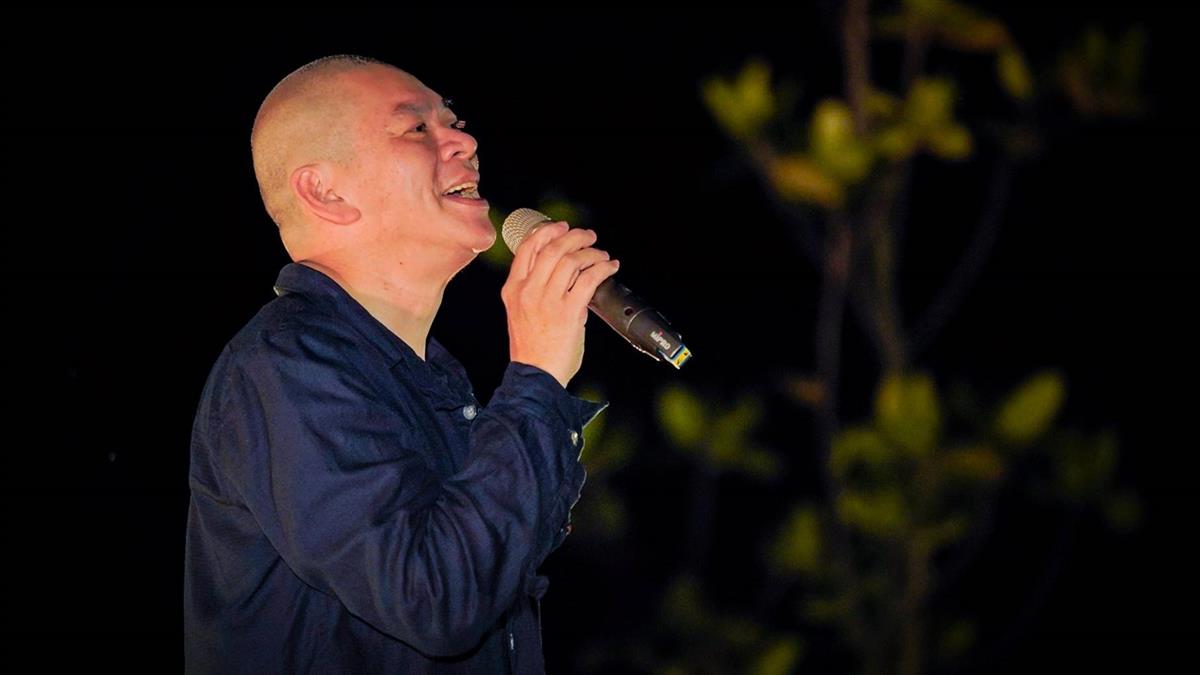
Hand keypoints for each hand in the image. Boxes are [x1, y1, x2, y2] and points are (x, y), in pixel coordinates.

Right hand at [501, 221, 619, 388]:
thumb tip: (561, 270)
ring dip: (592, 252)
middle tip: (589, 236)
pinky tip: (610, 267)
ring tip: (602, 255)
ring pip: (572, 260)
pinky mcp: (569, 312)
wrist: (535, 375)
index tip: (561, 227)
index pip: (527, 248)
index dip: (547, 231)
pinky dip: (603, 268)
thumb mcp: (520, 312)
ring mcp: (548, 301)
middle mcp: (529, 291)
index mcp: (513, 289)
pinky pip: (589, 279)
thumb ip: (533, 290)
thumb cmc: (531, 348)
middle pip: (553, 248)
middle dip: (575, 237)